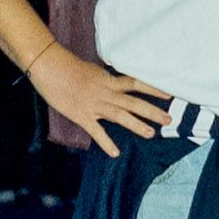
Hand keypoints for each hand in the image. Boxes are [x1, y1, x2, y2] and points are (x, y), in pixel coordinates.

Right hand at [29, 43, 170, 155]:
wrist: (49, 66)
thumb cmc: (67, 66)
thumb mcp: (93, 70)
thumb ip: (105, 79)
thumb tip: (114, 83)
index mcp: (109, 80)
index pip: (137, 84)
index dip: (154, 90)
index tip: (169, 95)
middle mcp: (106, 93)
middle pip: (134, 102)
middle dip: (153, 111)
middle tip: (170, 120)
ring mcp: (94, 105)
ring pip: (120, 116)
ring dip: (137, 125)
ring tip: (152, 134)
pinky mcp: (81, 115)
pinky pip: (96, 131)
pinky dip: (106, 142)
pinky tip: (115, 153)